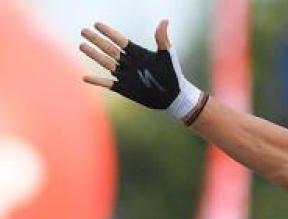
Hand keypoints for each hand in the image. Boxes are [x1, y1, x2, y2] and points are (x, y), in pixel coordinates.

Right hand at [79, 19, 205, 123]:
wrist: (174, 96)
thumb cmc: (172, 74)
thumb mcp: (167, 56)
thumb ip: (162, 39)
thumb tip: (165, 21)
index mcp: (137, 53)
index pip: (120, 40)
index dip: (109, 33)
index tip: (97, 24)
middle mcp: (128, 62)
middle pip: (109, 49)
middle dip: (96, 40)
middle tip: (83, 31)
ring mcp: (125, 75)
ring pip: (106, 63)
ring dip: (94, 55)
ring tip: (81, 45)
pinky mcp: (124, 88)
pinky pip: (107, 83)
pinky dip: (96, 81)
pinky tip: (85, 77)